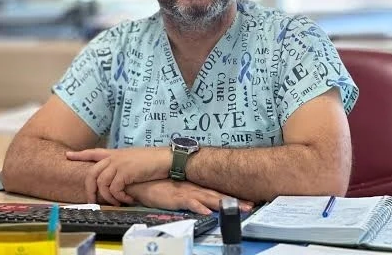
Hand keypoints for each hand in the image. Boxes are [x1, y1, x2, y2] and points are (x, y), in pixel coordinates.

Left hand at [65, 147, 170, 205]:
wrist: (165, 159)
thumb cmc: (151, 161)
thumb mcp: (131, 159)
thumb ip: (120, 165)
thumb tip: (113, 178)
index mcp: (114, 153)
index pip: (93, 152)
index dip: (80, 155)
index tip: (68, 156)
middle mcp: (114, 157)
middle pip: (92, 173)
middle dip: (90, 190)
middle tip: (93, 201)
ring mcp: (119, 164)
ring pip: (101, 183)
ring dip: (108, 197)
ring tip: (118, 202)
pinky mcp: (125, 172)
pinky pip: (114, 189)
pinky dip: (120, 198)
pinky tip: (128, 200)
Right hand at [126, 179, 253, 214]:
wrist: (141, 181)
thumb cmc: (159, 186)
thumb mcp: (179, 191)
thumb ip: (192, 196)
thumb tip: (205, 204)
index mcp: (195, 186)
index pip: (218, 191)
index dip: (233, 196)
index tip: (248, 200)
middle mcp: (194, 188)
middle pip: (218, 195)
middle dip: (235, 200)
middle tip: (250, 205)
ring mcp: (186, 192)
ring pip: (208, 197)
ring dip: (223, 203)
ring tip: (237, 208)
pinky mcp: (175, 197)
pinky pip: (189, 202)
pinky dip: (199, 206)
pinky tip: (207, 211)